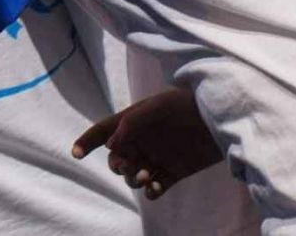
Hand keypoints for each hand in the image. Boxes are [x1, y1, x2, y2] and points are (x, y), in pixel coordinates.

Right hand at [71, 86, 221, 199]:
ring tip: (145, 176)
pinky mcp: (173, 172)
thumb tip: (112, 147)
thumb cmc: (184, 105)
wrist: (219, 117)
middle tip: (127, 166)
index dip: (86, 141)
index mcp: (131, 123)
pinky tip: (155, 186)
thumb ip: (130, 125)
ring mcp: (156, 158)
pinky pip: (155, 187)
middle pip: (117, 159)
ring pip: (133, 176)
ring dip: (133, 179)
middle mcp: (141, 142)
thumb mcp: (154, 108)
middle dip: (117, 165)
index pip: (102, 132)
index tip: (76, 153)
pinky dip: (151, 190)